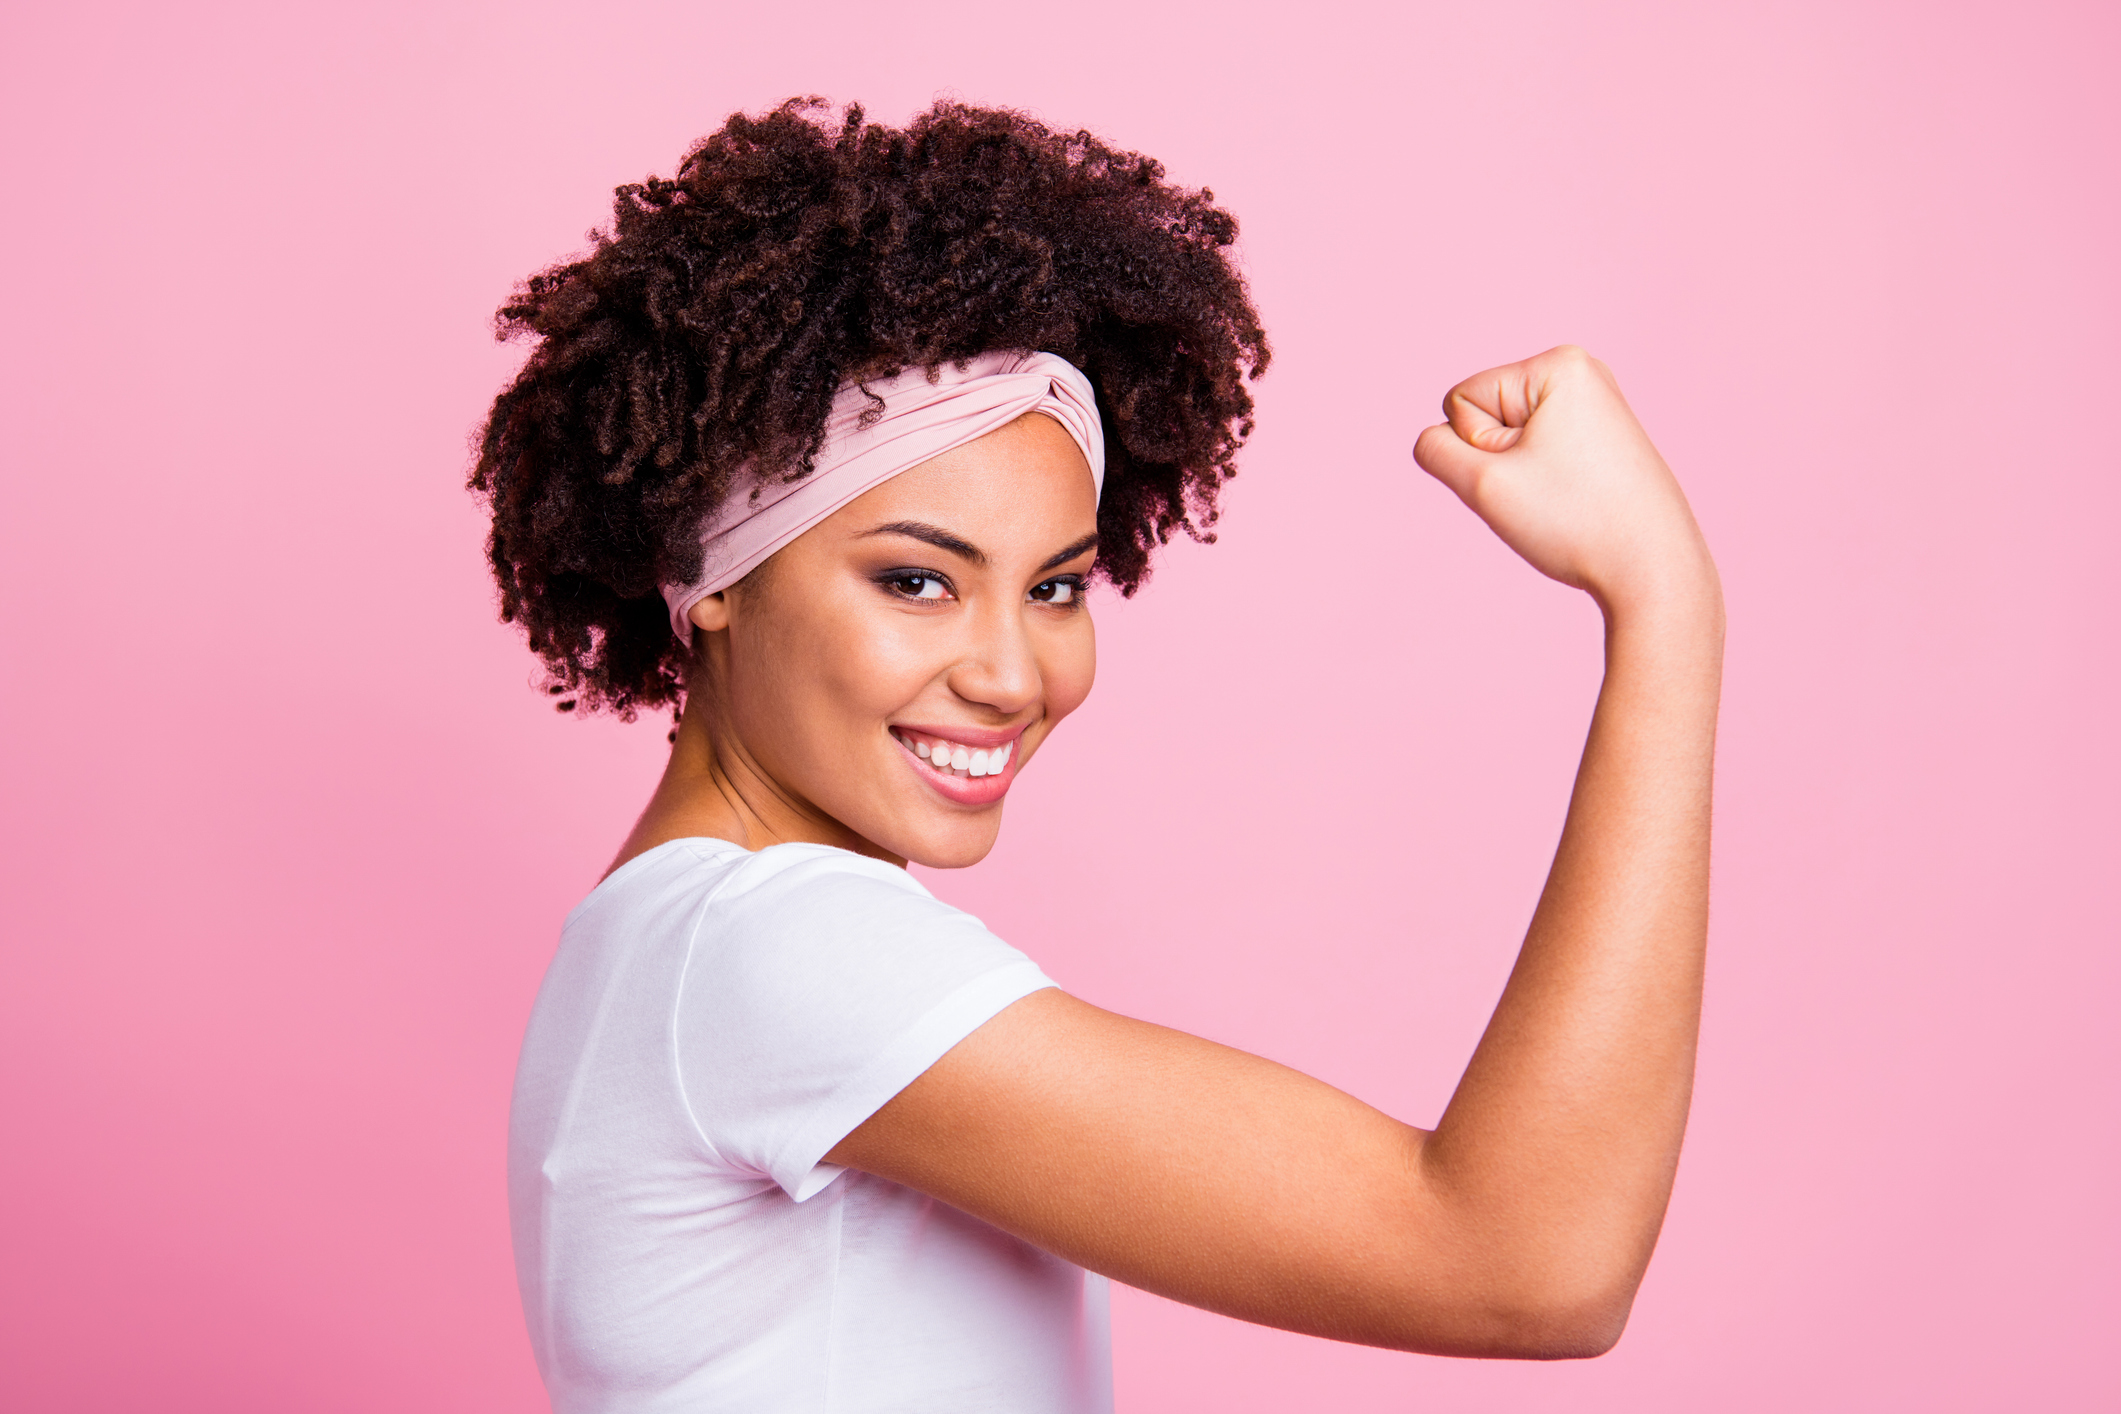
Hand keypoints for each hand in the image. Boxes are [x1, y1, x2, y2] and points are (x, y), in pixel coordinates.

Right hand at [1413, 347, 1716, 618]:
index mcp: (1558, 364)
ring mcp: (1597, 404)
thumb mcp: (1483, 485)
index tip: (1530, 476)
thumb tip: (1435, 439)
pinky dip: (1546, 483)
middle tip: (1549, 493)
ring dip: (1520, 476)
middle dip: (1501, 461)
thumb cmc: (1575, 523)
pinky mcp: (1604, 436)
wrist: (1654, 569)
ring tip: (1566, 499)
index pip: (1461, 401)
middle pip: (1487, 415)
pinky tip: (1580, 503)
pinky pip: (1541, 454)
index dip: (1478, 450)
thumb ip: (1436, 451)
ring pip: (1511, 440)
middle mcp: (1582, 371)